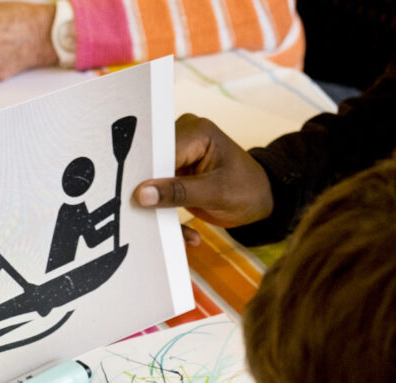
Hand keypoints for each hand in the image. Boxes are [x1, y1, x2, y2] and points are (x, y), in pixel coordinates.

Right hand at [134, 114, 273, 229]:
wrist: (262, 200)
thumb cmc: (247, 191)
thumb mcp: (215, 194)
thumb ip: (178, 193)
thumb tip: (141, 194)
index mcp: (195, 131)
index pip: (158, 150)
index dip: (143, 175)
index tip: (133, 200)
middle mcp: (183, 137)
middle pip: (151, 166)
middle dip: (151, 197)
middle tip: (148, 223)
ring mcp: (178, 156)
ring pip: (154, 183)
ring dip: (162, 212)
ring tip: (183, 237)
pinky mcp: (176, 174)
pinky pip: (162, 193)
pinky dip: (170, 216)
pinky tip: (189, 236)